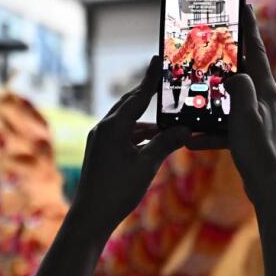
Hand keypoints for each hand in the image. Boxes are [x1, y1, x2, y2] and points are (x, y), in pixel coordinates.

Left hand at [71, 57, 189, 237]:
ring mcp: (100, 139)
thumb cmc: (117, 191)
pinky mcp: (101, 151)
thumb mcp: (147, 165)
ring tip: (168, 119)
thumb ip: (166, 144)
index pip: (138, 96)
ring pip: (127, 121)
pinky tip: (154, 139)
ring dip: (147, 120)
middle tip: (165, 81)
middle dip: (148, 94)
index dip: (151, 78)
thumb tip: (185, 130)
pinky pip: (123, 135)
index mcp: (114, 126)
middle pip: (130, 104)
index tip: (158, 58)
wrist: (90, 217)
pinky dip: (139, 134)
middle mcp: (104, 128)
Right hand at [190, 6, 275, 199]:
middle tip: (211, 44)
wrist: (269, 188)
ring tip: (194, 93)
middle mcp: (264, 100)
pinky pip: (226, 127)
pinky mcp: (251, 136)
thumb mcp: (245, 114)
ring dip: (212, 98)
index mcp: (265, 90)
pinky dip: (210, 131)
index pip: (256, 50)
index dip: (249, 27)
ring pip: (231, 100)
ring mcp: (258, 118)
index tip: (244, 5)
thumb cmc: (259, 151)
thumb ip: (239, 88)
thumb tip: (233, 74)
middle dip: (226, 59)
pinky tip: (192, 139)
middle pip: (242, 71)